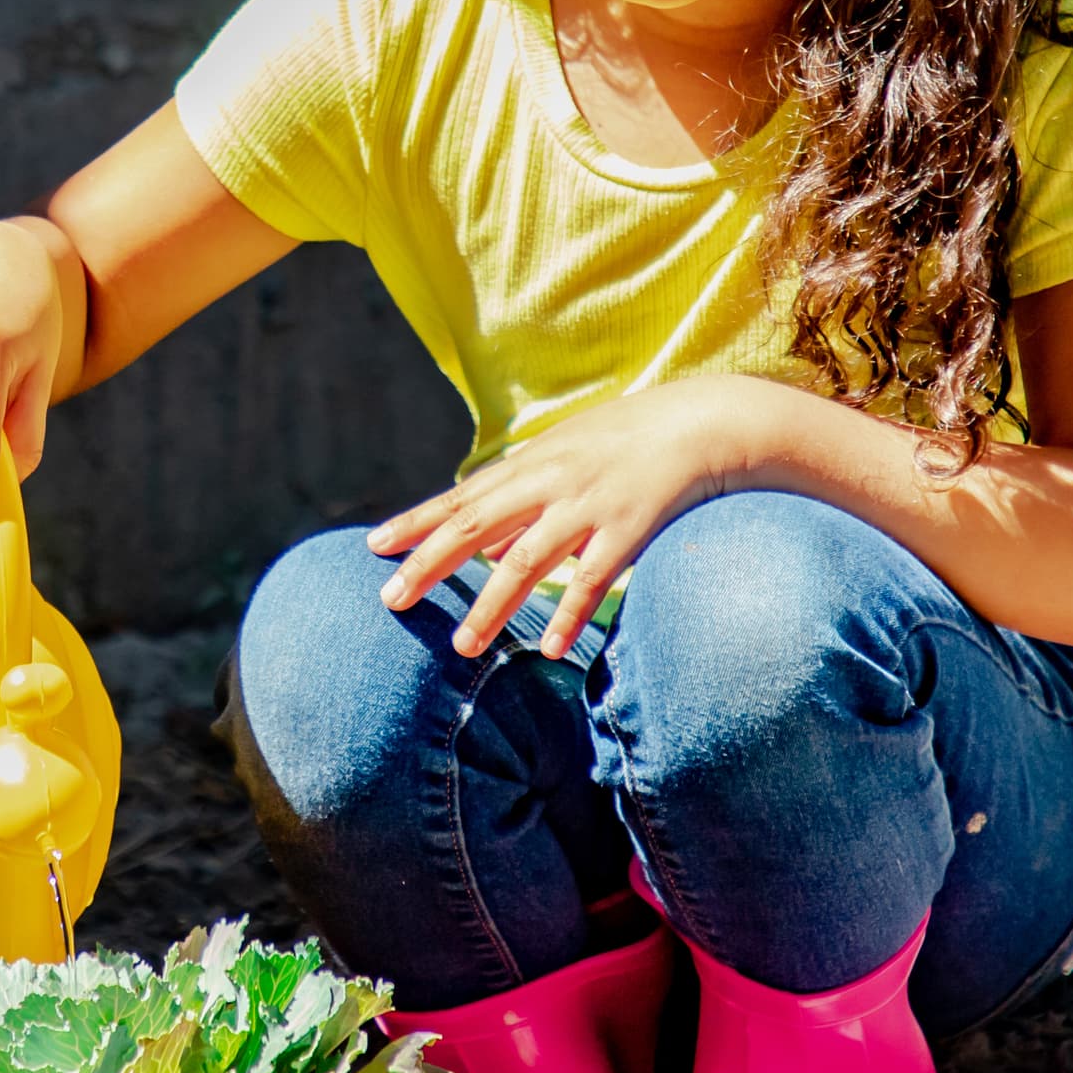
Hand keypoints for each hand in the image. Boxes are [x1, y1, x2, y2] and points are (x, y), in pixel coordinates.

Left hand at [368, 376, 784, 660]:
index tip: (374, 547)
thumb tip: (484, 547)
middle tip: (390, 599)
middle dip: (430, 563)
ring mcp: (587, 507)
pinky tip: (548, 648)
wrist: (698, 424)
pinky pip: (592, 580)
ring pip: (527, 561)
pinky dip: (568, 613)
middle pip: (476, 526)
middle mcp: (549, 484)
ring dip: (491, 605)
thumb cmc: (624, 444)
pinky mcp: (627, 530)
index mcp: (530, 466)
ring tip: (462, 644)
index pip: (459, 498)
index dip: (416, 522)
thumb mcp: (563, 457)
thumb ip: (522, 496)